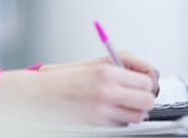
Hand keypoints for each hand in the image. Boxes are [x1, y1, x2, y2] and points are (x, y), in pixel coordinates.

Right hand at [0, 56, 157, 125]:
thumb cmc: (63, 78)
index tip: (141, 83)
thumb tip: (146, 75)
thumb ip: (121, 67)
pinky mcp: (99, 124)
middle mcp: (107, 90)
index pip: (147, 80)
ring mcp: (103, 110)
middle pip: (147, 100)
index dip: (146, 83)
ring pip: (137, 116)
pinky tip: (108, 112)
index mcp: (107, 71)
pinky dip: (120, 120)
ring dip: (133, 111)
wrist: (40, 95)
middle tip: (136, 96)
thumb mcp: (94, 64)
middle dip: (144, 99)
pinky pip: (122, 124)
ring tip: (121, 104)